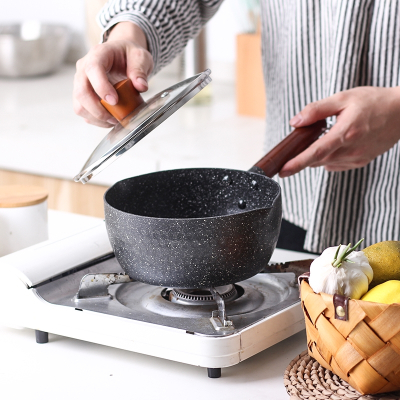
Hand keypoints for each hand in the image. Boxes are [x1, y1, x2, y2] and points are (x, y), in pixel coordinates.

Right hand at [73, 22, 152, 127]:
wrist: (121, 55)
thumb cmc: (128, 55)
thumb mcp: (140, 57)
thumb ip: (140, 70)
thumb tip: (141, 86)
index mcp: (98, 54)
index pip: (93, 69)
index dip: (101, 87)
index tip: (114, 101)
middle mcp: (84, 68)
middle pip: (81, 92)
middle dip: (98, 110)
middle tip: (116, 118)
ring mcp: (81, 82)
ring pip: (79, 105)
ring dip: (96, 118)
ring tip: (114, 120)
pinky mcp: (83, 95)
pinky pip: (83, 111)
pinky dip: (96, 120)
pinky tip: (110, 120)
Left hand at [279, 86, 399, 176]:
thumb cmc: (374, 101)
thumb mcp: (343, 98)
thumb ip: (317, 110)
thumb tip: (295, 122)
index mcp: (346, 133)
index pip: (316, 152)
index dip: (297, 163)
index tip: (282, 171)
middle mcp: (352, 150)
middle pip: (317, 160)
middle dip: (301, 157)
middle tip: (294, 149)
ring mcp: (357, 158)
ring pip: (325, 163)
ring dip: (315, 156)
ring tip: (320, 138)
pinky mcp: (360, 162)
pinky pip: (335, 164)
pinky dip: (328, 157)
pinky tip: (334, 144)